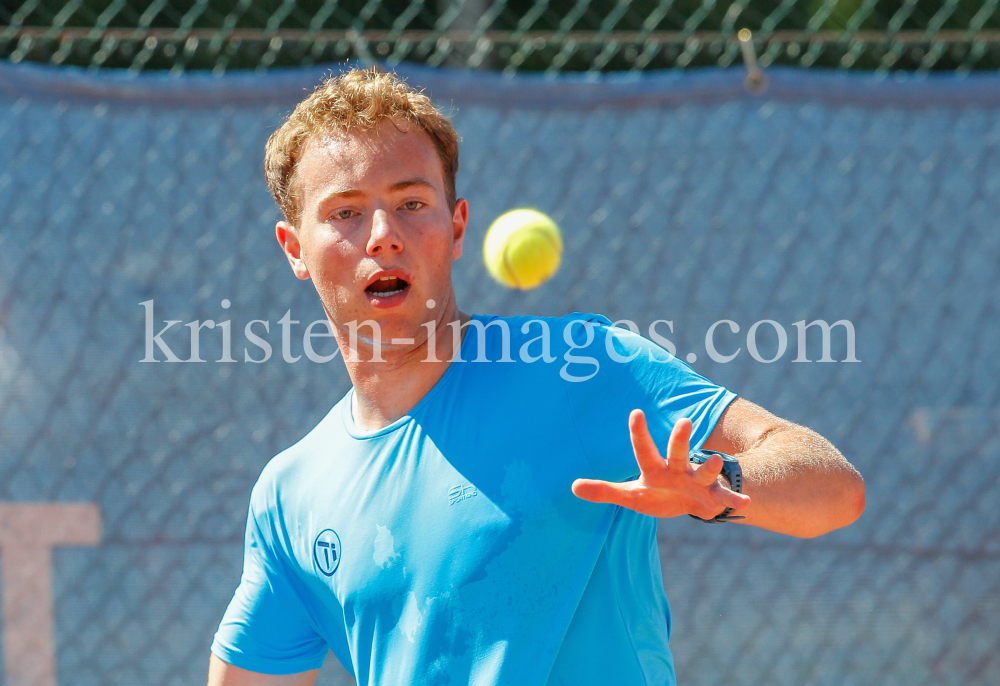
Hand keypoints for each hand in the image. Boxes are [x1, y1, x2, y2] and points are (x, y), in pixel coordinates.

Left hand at [571, 410, 749, 518]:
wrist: (688, 503)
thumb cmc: (656, 493)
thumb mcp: (630, 495)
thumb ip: (604, 491)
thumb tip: (572, 487)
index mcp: (654, 468)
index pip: (643, 449)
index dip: (638, 432)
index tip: (635, 412)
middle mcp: (677, 469)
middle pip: (678, 452)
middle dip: (681, 439)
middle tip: (685, 421)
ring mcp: (696, 481)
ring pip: (704, 471)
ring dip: (711, 466)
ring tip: (716, 459)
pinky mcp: (712, 497)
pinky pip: (724, 497)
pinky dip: (733, 498)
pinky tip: (744, 501)